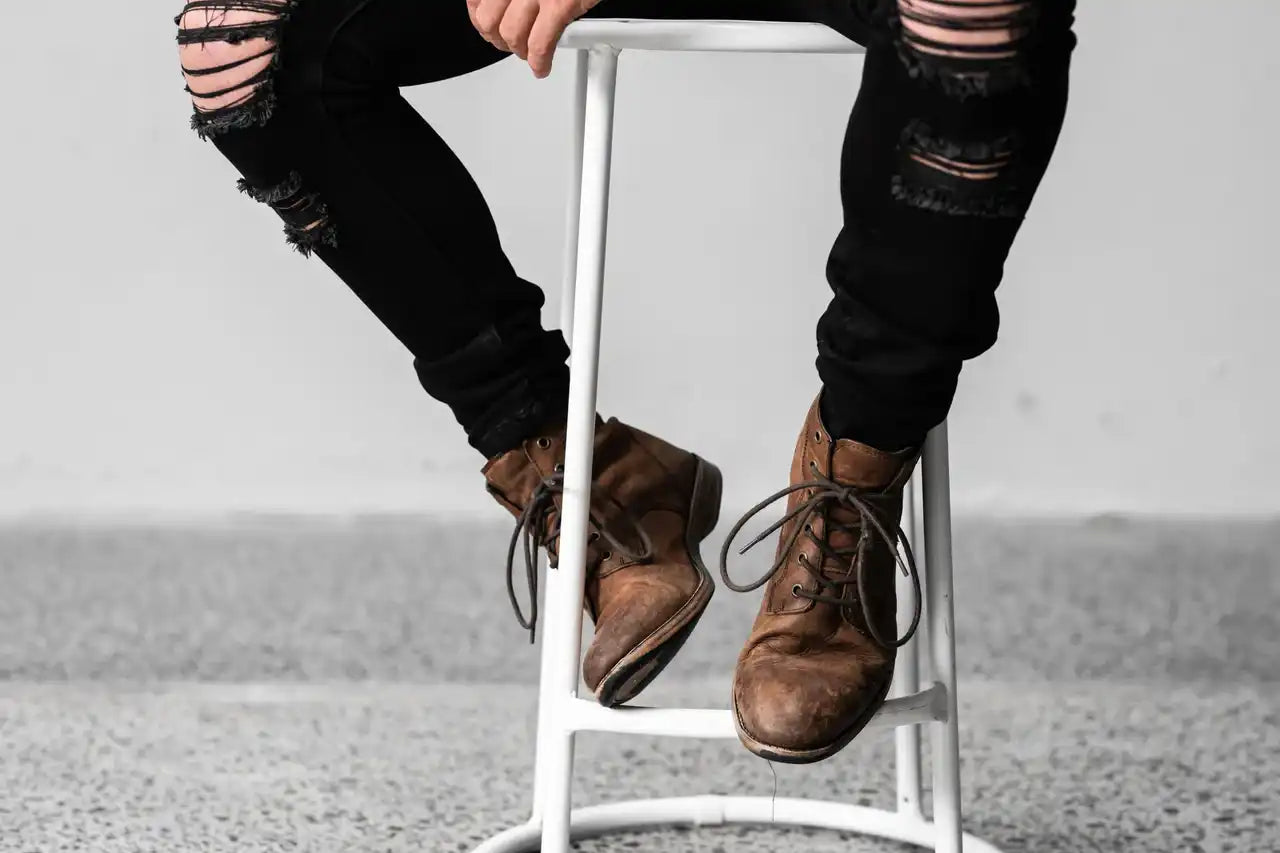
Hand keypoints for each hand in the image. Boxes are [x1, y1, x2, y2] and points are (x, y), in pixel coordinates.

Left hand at [467, 0, 599, 78]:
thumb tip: (506, 5)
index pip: (476, 1)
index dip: (481, 18)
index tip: (490, 26)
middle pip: (488, 20)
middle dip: (499, 39)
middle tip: (512, 44)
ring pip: (511, 34)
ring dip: (520, 51)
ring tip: (530, 54)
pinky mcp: (559, 5)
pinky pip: (540, 43)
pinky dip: (540, 61)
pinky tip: (542, 66)